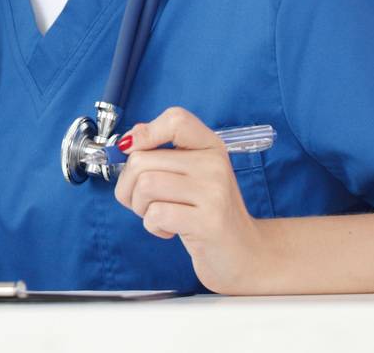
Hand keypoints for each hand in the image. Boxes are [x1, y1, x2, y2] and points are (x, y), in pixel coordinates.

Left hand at [112, 107, 271, 292]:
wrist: (245, 254)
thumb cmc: (208, 212)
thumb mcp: (191, 175)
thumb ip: (163, 153)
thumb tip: (129, 139)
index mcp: (210, 147)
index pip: (176, 119)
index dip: (146, 132)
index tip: (133, 150)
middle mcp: (214, 164)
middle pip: (142, 159)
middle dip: (128, 185)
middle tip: (144, 201)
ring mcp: (213, 193)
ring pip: (145, 185)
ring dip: (139, 207)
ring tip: (158, 215)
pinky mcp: (208, 222)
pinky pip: (156, 214)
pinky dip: (152, 226)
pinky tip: (169, 230)